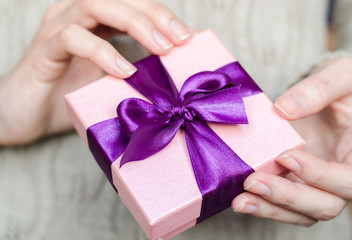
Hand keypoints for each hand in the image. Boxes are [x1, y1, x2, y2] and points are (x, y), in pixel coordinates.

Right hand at [0, 0, 190, 144]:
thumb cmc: (69, 98)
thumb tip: (175, 79)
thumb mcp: (111, 84)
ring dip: (135, 24)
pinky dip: (102, 51)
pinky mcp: (44, 49)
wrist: (22, 117)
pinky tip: (123, 70)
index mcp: (97, 22)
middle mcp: (78, 16)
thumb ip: (137, 75)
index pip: (134, 6)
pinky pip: (73, 38)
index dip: (164, 17)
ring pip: (97, 5)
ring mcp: (59, 28)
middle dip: (155, 15)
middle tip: (181, 39)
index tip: (189, 38)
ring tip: (161, 48)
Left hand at [232, 57, 351, 225]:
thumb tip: (285, 108)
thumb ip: (320, 88)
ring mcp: (319, 186)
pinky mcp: (298, 185)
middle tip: (253, 182)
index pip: (350, 179)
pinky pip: (285, 206)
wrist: (329, 98)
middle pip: (325, 204)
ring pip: (302, 213)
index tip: (285, 156)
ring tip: (240, 200)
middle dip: (288, 197)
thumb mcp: (342, 76)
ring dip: (270, 208)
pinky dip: (264, 205)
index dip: (319, 175)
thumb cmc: (345, 89)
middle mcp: (343, 178)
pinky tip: (241, 198)